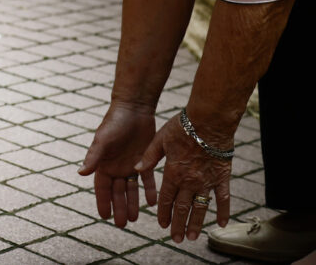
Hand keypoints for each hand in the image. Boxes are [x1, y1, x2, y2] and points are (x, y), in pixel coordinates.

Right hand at [79, 103, 158, 226]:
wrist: (134, 109)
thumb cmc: (114, 123)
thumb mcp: (103, 140)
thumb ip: (93, 157)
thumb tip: (81, 173)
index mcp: (103, 164)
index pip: (102, 188)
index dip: (103, 202)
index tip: (104, 217)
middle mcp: (116, 167)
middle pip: (117, 192)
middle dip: (119, 207)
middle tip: (122, 224)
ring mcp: (130, 165)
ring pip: (132, 189)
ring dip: (133, 202)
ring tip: (136, 218)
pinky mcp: (144, 160)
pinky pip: (147, 179)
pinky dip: (149, 190)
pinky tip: (153, 202)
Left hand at [135, 112, 231, 241]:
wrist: (209, 121)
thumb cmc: (182, 127)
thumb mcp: (159, 140)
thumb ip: (148, 157)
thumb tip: (136, 170)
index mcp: (173, 173)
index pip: (166, 199)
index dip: (163, 213)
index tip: (161, 225)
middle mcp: (190, 181)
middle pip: (182, 208)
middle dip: (177, 225)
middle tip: (176, 239)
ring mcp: (207, 181)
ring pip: (201, 208)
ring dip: (196, 224)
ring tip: (193, 237)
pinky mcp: (222, 178)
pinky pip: (223, 199)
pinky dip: (223, 212)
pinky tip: (221, 224)